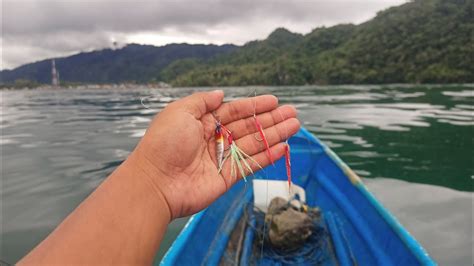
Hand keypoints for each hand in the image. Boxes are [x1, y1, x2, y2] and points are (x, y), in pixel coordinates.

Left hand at [130, 90, 299, 218]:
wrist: (156, 183)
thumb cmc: (164, 143)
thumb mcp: (180, 112)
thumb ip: (203, 102)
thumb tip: (221, 93)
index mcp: (202, 122)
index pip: (234, 111)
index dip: (254, 106)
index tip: (274, 101)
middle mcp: (214, 139)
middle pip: (248, 127)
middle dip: (270, 120)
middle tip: (292, 113)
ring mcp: (222, 158)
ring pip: (254, 144)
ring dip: (275, 135)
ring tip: (295, 125)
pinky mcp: (227, 177)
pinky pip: (252, 164)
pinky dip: (268, 156)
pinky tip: (283, 147)